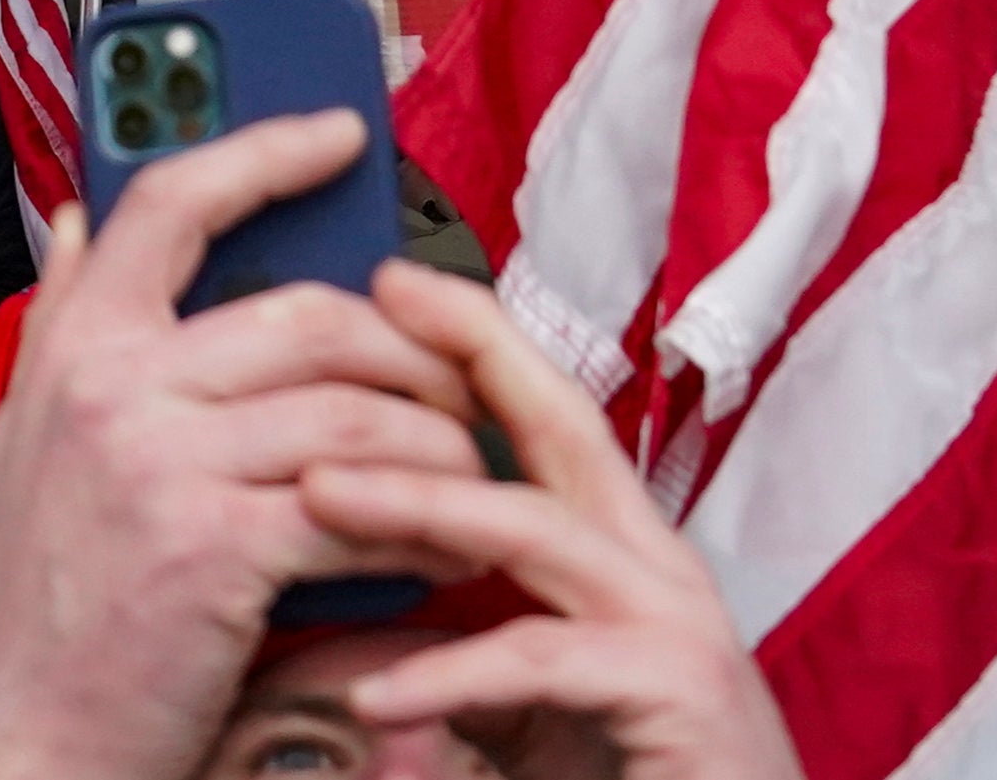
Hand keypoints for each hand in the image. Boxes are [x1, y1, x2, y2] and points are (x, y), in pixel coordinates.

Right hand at [0, 112, 485, 779]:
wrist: (27, 726)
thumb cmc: (46, 590)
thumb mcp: (28, 428)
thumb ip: (62, 315)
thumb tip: (79, 215)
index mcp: (75, 340)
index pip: (173, 201)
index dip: (264, 151)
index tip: (338, 133)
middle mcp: (112, 382)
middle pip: (308, 309)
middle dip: (412, 342)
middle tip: (458, 376)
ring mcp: (162, 460)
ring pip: (352, 403)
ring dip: (439, 436)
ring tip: (470, 467)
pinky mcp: (216, 547)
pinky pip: (362, 504)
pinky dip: (428, 523)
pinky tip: (449, 544)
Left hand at [295, 265, 803, 779]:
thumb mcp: (521, 713)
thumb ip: (449, 658)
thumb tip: (335, 644)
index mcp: (618, 557)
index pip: (547, 421)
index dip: (478, 342)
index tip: (390, 284)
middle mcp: (655, 572)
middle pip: (564, 427)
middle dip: (475, 349)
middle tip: (375, 297)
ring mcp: (677, 629)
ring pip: (536, 529)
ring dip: (420, 504)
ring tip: (315, 494)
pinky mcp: (682, 696)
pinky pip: (545, 662)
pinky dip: (452, 675)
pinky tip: (373, 696)